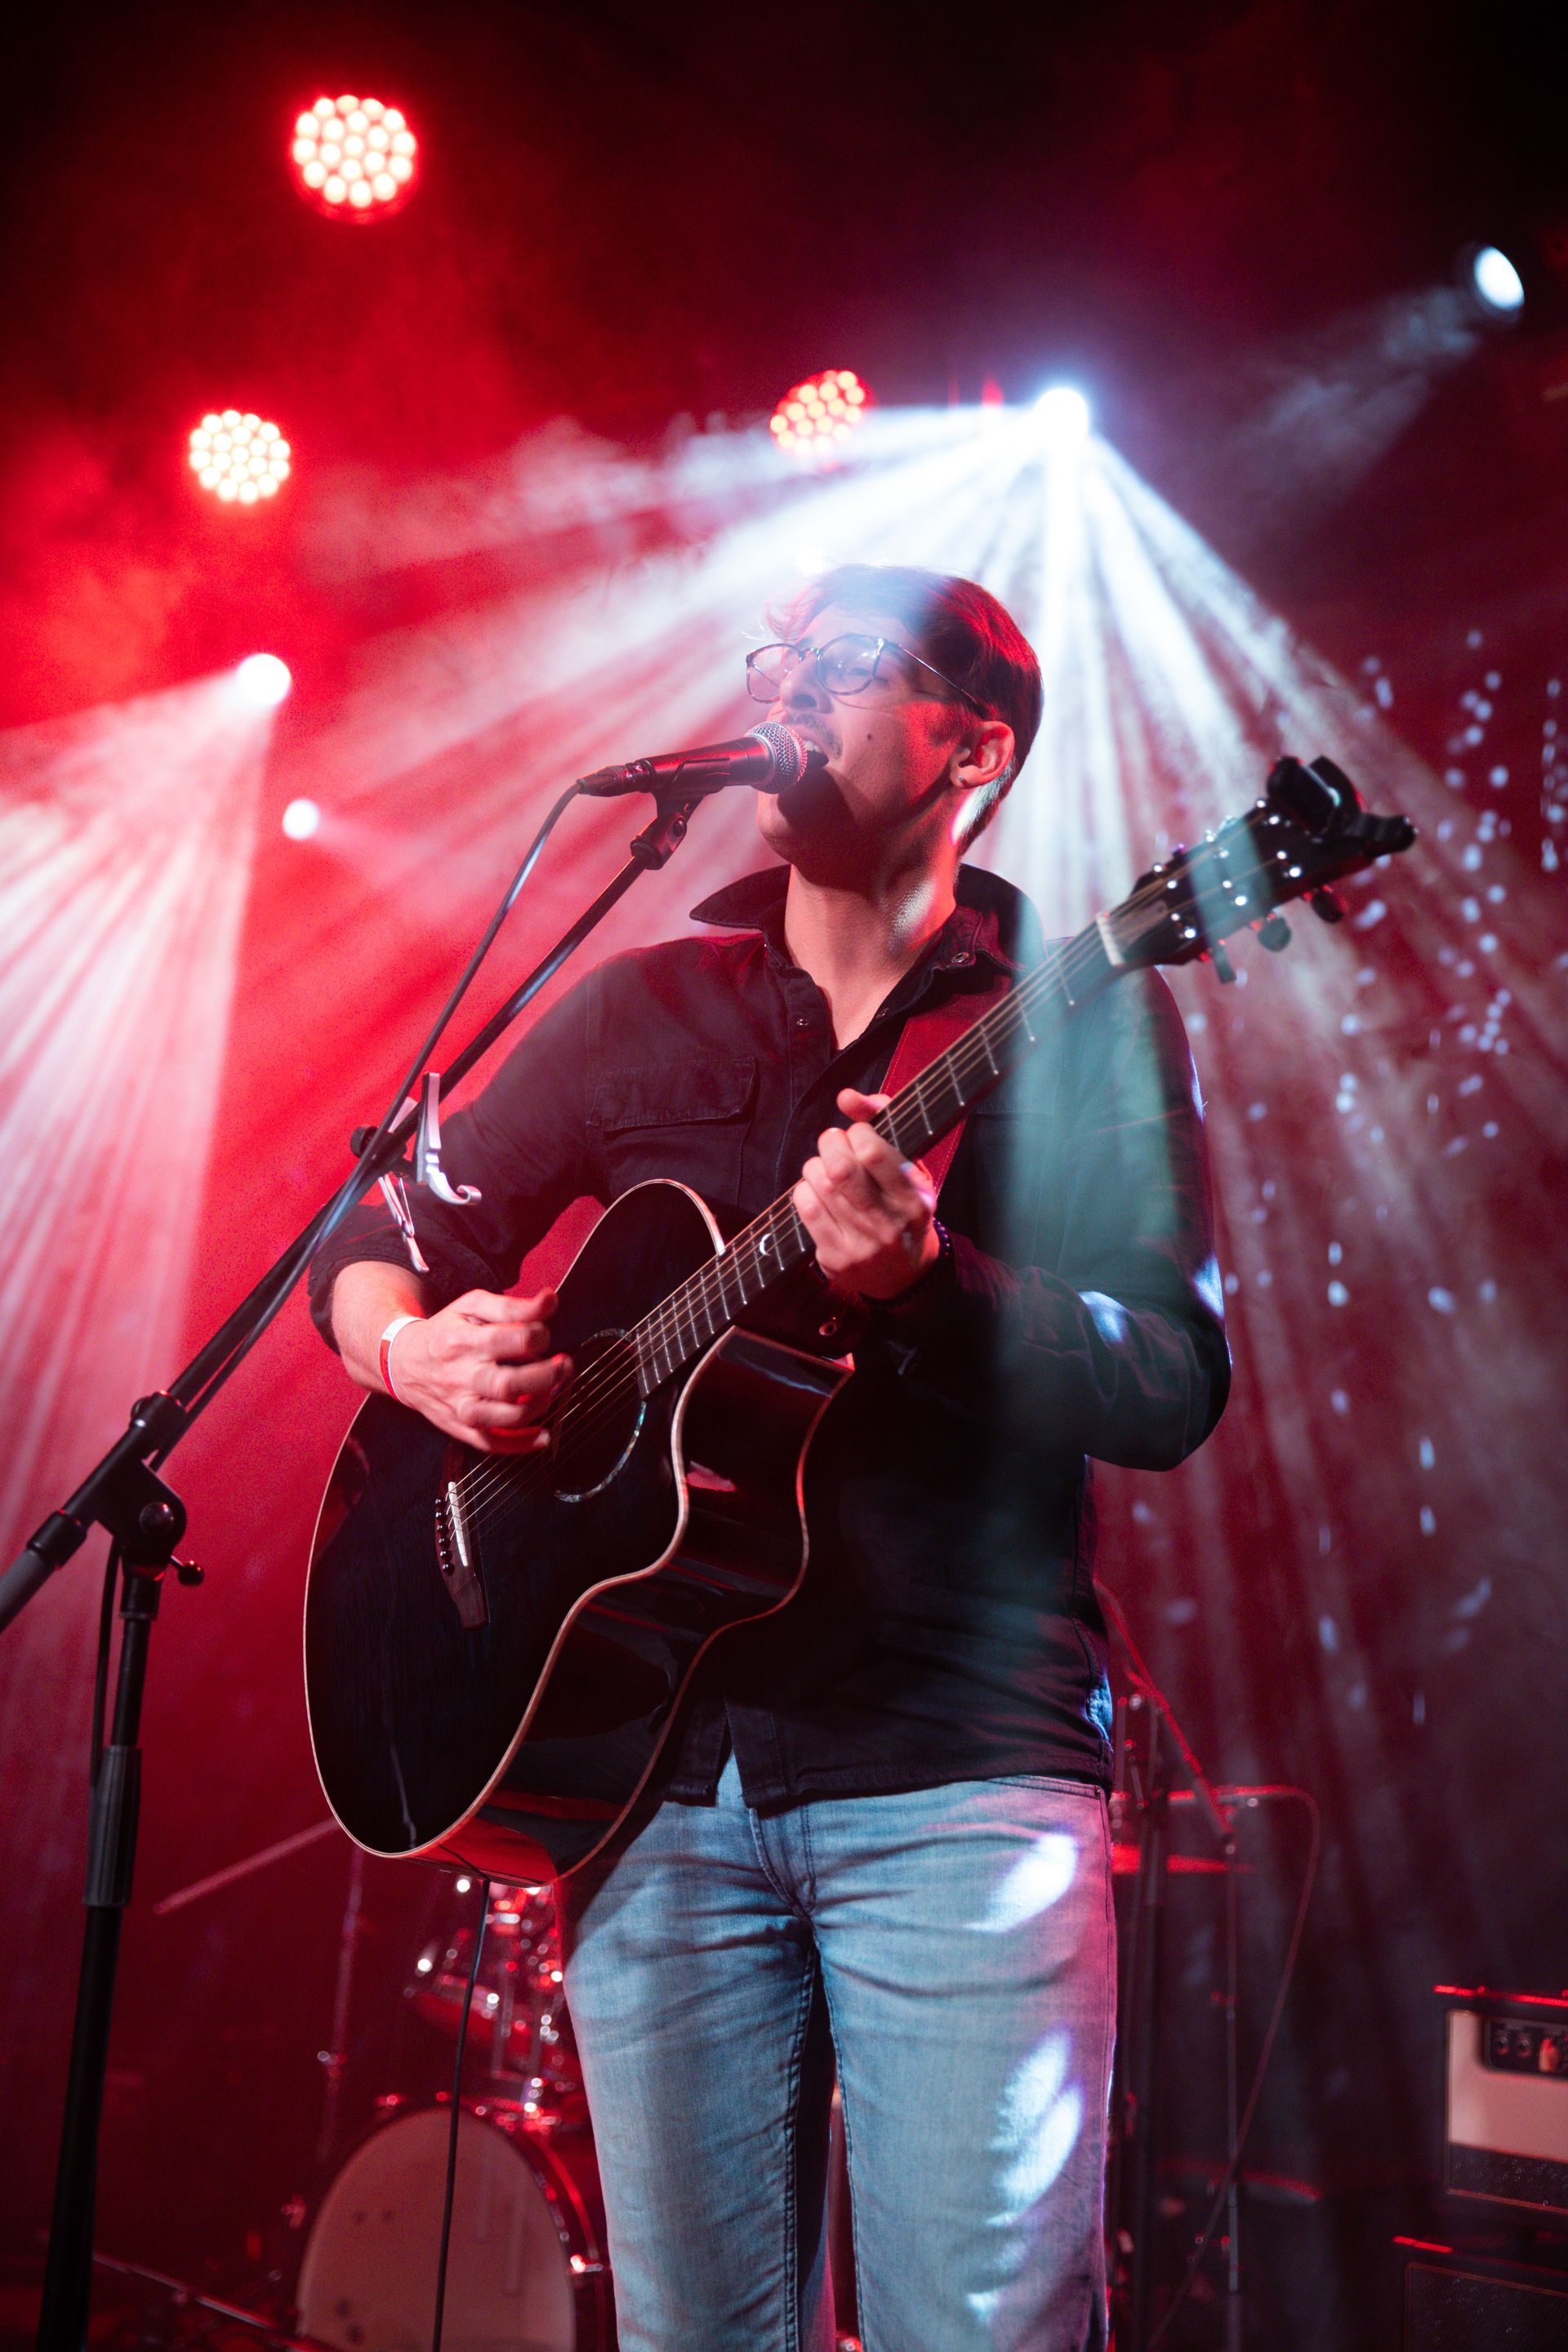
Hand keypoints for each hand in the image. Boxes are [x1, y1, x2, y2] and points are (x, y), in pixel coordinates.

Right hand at [391, 1288, 570, 1453]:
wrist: (403, 1363)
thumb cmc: (445, 1332)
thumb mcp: (472, 1307)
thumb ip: (513, 1306)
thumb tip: (550, 1301)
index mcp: (464, 1341)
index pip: (512, 1339)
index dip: (540, 1334)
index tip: (544, 1334)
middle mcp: (461, 1376)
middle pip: (510, 1384)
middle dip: (548, 1375)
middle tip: (563, 1364)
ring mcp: (460, 1406)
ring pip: (505, 1416)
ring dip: (539, 1405)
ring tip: (550, 1390)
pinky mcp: (460, 1428)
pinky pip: (493, 1444)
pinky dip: (522, 1445)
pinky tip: (542, 1435)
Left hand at [793, 1089, 940, 1302]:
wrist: (905, 1274)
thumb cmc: (903, 1206)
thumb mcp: (909, 1165)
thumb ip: (883, 1120)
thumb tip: (846, 1096)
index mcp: (915, 1198)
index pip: (873, 1153)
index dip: (858, 1132)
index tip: (860, 1134)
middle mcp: (890, 1224)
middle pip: (840, 1170)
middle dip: (829, 1143)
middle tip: (832, 1141)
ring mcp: (861, 1246)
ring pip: (820, 1186)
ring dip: (815, 1165)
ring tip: (825, 1166)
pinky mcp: (835, 1259)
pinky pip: (806, 1209)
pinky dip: (804, 1189)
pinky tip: (815, 1189)